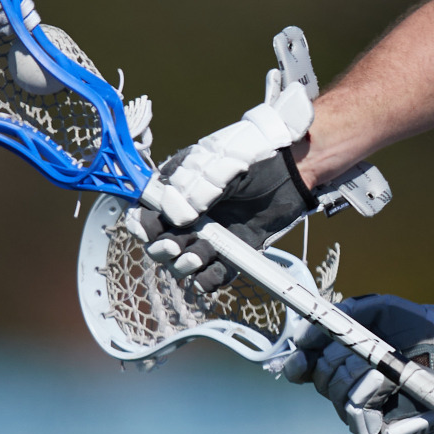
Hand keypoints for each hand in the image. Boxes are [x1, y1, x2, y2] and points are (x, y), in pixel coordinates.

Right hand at [128, 73, 316, 290]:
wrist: (292, 167)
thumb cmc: (252, 154)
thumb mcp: (216, 164)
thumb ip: (192, 188)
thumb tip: (175, 217)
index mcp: (174, 190)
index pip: (144, 212)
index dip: (140, 223)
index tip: (149, 227)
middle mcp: (188, 216)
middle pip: (159, 243)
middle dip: (161, 249)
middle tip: (174, 245)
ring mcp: (210, 235)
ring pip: (183, 263)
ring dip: (184, 265)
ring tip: (200, 254)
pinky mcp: (234, 250)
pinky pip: (214, 274)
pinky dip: (209, 279)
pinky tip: (210, 274)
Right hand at [283, 294, 433, 433]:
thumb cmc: (418, 331)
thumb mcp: (379, 309)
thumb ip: (344, 313)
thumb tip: (303, 334)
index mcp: (341, 363)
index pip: (305, 369)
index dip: (299, 362)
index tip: (302, 353)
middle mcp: (345, 389)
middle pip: (320, 378)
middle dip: (336, 359)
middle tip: (362, 349)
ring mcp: (360, 412)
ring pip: (337, 392)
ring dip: (357, 372)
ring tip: (383, 364)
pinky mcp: (375, 430)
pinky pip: (355, 411)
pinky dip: (368, 390)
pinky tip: (386, 381)